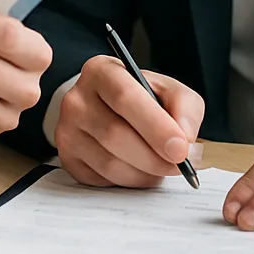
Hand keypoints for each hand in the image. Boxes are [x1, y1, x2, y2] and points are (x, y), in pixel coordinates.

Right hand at [54, 54, 204, 187]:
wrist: (106, 108)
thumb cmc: (139, 97)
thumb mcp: (166, 88)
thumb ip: (184, 107)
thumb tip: (186, 141)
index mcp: (101, 71)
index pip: (125, 98)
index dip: (156, 126)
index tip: (180, 149)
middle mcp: (77, 99)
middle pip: (115, 135)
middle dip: (154, 157)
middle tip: (179, 165)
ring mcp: (67, 130)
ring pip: (110, 164)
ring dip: (144, 173)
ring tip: (161, 166)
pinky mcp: (67, 158)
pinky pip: (102, 181)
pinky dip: (129, 182)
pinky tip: (139, 169)